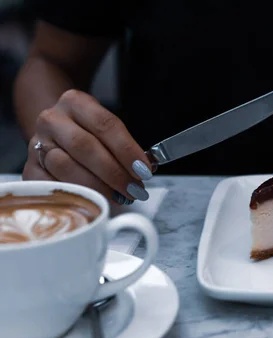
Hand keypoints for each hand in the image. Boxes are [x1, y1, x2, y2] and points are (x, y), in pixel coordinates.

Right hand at [22, 89, 153, 204]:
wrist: (54, 131)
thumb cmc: (89, 132)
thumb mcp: (106, 128)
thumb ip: (124, 146)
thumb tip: (145, 170)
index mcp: (75, 102)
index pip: (105, 125)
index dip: (127, 150)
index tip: (144, 170)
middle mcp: (52, 119)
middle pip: (85, 146)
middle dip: (114, 172)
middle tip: (134, 189)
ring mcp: (36, 144)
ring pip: (66, 167)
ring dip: (97, 186)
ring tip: (119, 197)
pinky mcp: (29, 168)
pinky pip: (51, 185)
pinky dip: (75, 195)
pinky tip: (93, 201)